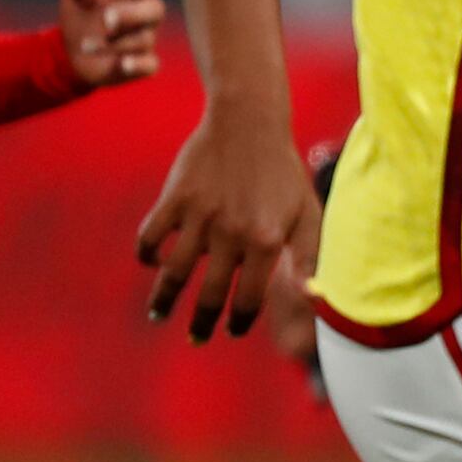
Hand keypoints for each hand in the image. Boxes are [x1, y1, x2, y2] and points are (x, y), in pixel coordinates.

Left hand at [59, 0, 167, 88]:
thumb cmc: (81, 16)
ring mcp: (144, 40)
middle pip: (156, 8)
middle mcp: (144, 16)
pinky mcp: (140, 65)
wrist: (71, 52)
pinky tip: (123, 63)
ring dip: (115, 42)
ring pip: (144, 39)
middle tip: (105, 18)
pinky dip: (138, 64)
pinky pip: (151, 64)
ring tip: (85, 46)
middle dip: (131, 13)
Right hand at [137, 104, 320, 341]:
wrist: (249, 123)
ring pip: (173, 272)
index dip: (239, 321)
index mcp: (266, 242)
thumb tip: (315, 300)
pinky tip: (151, 263)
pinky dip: (147, 254)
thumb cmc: (283, 174)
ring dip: (164, 298)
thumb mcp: (307, 214)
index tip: (233, 331)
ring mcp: (200, 216)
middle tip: (196, 339)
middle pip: (209, 293)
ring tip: (158, 315)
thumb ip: (310, 259)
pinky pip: (150, 235)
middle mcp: (231, 234)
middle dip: (201, 322)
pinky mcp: (175, 198)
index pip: (248, 299)